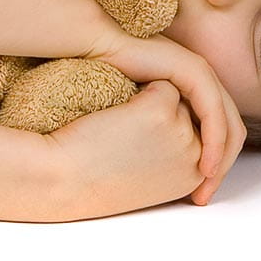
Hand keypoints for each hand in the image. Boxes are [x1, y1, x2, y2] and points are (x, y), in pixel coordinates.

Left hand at [44, 80, 203, 215]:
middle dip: (161, 114)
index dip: (167, 131)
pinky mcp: (159, 111)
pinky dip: (137, 89)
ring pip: (178, 96)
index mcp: (193, 177)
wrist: (61, 176)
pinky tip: (113, 114)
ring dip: (150, 101)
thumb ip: (170, 156)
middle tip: (121, 139)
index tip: (136, 144)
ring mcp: (180, 133)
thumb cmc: (95, 176)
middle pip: (190, 113)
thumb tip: (177, 126)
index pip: (199, 135)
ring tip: (116, 131)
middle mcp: (195, 156)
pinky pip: (160, 84)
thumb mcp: (147, 174)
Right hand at [83, 30, 244, 204]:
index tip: (192, 198)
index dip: (209, 170)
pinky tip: (204, 164)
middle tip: (202, 198)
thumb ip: (154, 138)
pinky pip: (215, 113)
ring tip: (206, 182)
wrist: (90, 53)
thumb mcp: (135, 123)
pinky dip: (214, 141)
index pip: (215, 138)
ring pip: (229, 124)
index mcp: (190, 95)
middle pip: (230, 133)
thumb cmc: (104, 86)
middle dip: (220, 170)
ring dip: (221, 158)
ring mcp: (202, 75)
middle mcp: (203, 84)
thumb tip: (160, 168)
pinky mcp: (195, 71)